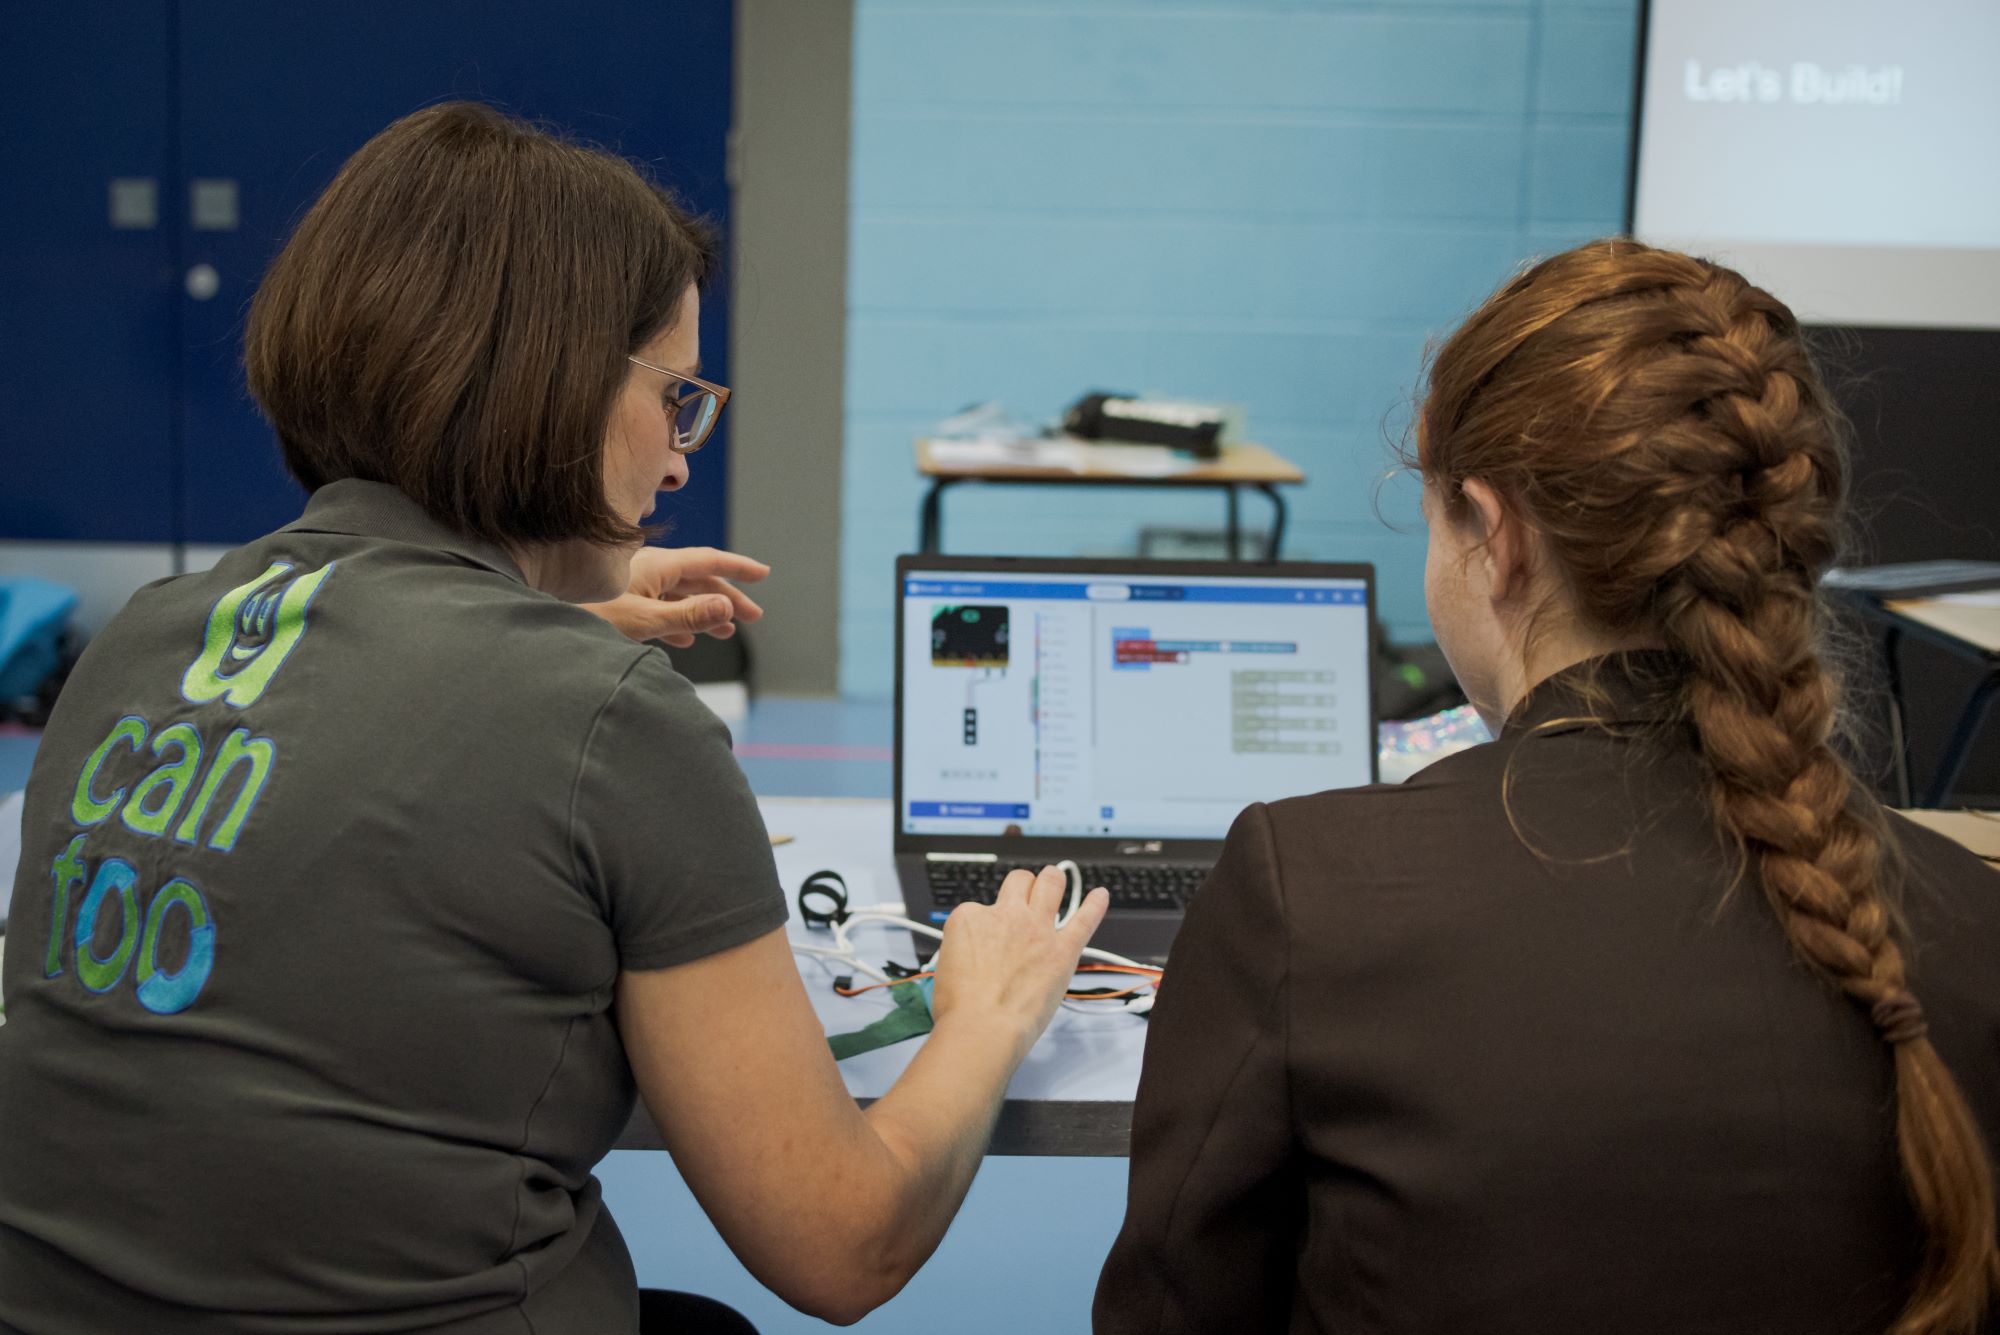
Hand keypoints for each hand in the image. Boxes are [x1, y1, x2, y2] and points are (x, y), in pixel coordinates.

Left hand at [584, 546, 769, 646]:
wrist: (541, 624)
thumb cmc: (585, 617)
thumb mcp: (643, 620)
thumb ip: (688, 615)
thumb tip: (727, 608)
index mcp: (656, 565)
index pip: (708, 561)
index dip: (738, 568)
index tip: (763, 574)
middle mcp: (647, 570)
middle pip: (697, 581)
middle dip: (727, 598)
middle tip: (753, 617)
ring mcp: (633, 585)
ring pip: (678, 595)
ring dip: (704, 612)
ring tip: (724, 632)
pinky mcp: (620, 602)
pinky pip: (660, 607)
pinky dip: (679, 620)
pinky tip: (685, 638)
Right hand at [927, 867, 1109, 1056]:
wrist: (982, 1028)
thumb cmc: (961, 1008)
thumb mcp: (945, 966)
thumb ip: (965, 951)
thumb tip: (973, 957)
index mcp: (971, 918)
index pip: (981, 907)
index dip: (987, 922)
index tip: (989, 938)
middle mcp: (1005, 915)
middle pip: (1020, 881)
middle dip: (1025, 884)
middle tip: (1028, 891)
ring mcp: (1036, 929)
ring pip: (1051, 885)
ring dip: (1054, 880)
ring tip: (1057, 879)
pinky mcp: (1062, 950)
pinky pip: (1084, 919)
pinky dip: (1095, 905)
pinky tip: (1101, 896)